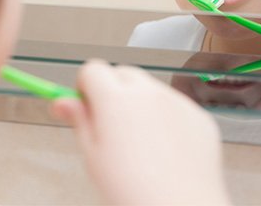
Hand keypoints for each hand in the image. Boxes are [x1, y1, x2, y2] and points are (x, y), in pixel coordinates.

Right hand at [50, 60, 229, 205]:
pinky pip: (176, 105)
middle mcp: (147, 92)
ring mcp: (176, 101)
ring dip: (141, 102)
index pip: (93, 68)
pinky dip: (168, 117)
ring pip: (150, 87)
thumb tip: (62, 102)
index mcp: (115, 100)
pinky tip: (165, 149)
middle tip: (112, 125)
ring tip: (141, 143)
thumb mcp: (94, 157)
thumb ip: (79, 121)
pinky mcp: (198, 115)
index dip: (86, 86)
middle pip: (122, 73)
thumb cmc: (134, 192)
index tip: (86, 104)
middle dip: (113, 90)